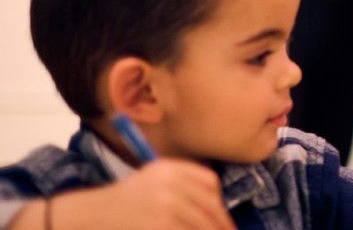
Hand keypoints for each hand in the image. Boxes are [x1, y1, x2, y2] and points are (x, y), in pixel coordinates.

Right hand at [76, 159, 236, 229]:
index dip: (219, 203)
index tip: (222, 219)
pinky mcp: (161, 224)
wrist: (90, 215)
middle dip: (221, 225)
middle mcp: (170, 182)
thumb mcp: (154, 182)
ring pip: (203, 224)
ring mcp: (165, 204)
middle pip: (210, 206)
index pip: (209, 183)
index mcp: (170, 168)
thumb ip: (184, 188)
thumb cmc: (124, 202)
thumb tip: (218, 210)